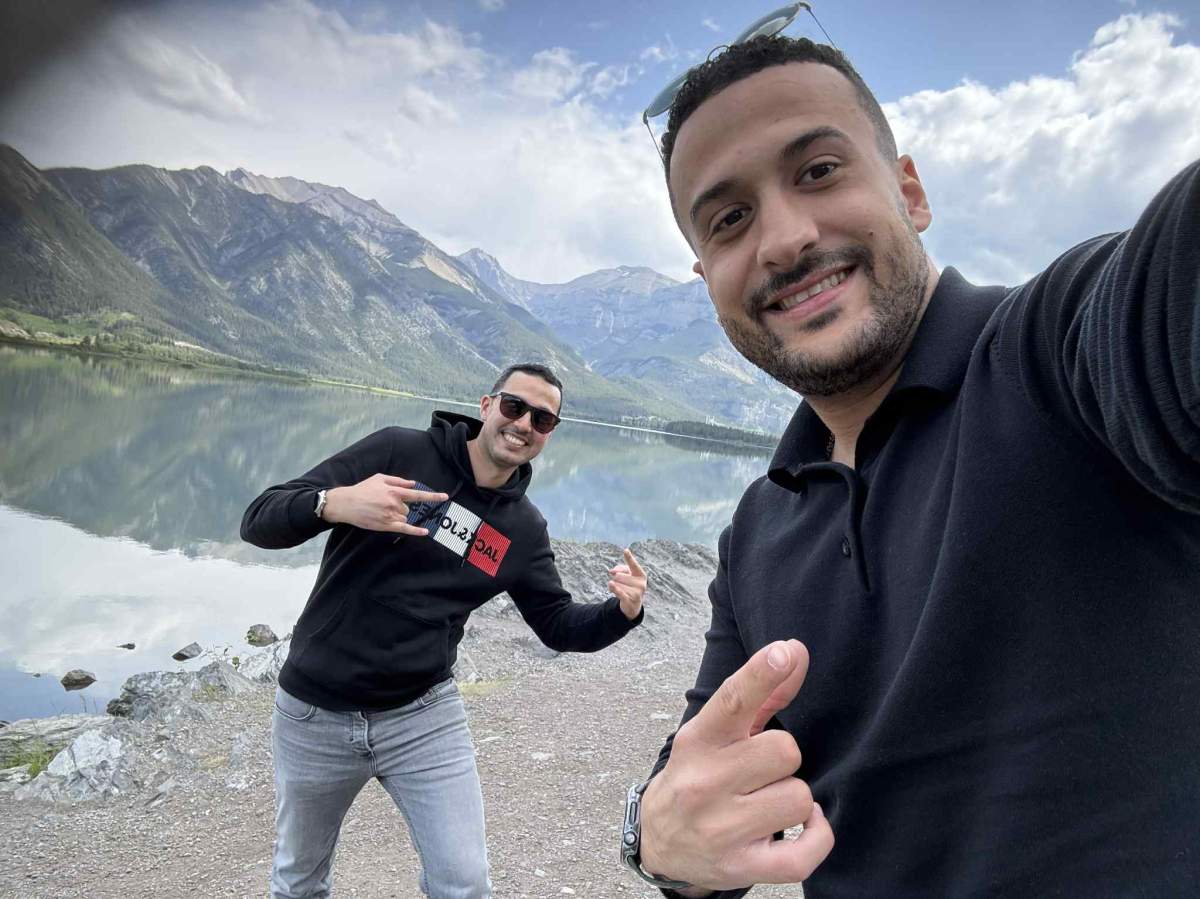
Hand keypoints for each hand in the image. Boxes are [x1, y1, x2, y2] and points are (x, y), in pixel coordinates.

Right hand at [322, 474, 447, 535]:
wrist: (345, 503)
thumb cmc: (362, 489)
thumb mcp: (379, 478)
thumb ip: (398, 481)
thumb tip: (413, 484)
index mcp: (394, 491)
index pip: (417, 494)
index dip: (432, 496)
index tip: (445, 497)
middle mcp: (394, 504)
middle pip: (408, 509)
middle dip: (400, 507)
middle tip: (384, 505)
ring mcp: (390, 516)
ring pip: (404, 518)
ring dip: (398, 516)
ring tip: (381, 512)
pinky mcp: (385, 526)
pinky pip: (405, 529)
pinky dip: (416, 531)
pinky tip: (425, 531)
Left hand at [608, 547, 645, 619]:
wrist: (632, 605)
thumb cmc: (629, 586)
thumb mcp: (626, 575)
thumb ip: (619, 569)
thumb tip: (612, 572)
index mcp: (641, 575)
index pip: (633, 565)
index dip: (629, 558)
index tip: (625, 551)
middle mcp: (641, 584)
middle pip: (619, 576)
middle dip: (615, 579)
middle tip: (620, 584)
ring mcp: (637, 593)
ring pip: (617, 584)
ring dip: (614, 586)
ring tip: (620, 591)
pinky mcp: (630, 601)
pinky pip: (620, 592)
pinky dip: (615, 589)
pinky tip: (610, 584)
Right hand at [639, 640, 832, 889]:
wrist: (658, 841)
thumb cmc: (697, 776)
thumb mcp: (717, 733)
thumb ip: (761, 692)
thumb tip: (796, 651)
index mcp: (699, 741)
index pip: (731, 701)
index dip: (761, 674)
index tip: (784, 652)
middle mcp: (705, 782)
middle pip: (784, 751)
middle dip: (782, 759)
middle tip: (762, 771)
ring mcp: (721, 829)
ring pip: (799, 797)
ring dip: (792, 798)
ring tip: (768, 801)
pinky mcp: (740, 867)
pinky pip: (804, 852)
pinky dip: (816, 836)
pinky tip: (802, 827)